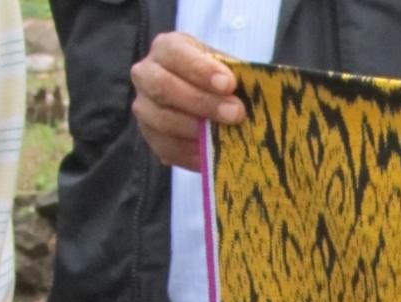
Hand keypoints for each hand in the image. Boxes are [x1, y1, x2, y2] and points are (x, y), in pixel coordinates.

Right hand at [130, 32, 244, 171]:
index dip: (201, 70)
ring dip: (197, 131)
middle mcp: (146, 74)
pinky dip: (191, 154)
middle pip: (164, 87)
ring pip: (162, 120)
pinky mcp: (149, 136)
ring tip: (226, 136)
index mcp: (166, 48)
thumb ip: (235, 75)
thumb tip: (257, 90)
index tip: (229, 84)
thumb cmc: (215, 77)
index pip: (177, 55)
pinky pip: (166, 148)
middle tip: (236, 113)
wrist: (202, 96)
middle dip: (202, 102)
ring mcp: (143, 106)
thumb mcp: (224, 67)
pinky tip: (214, 155)